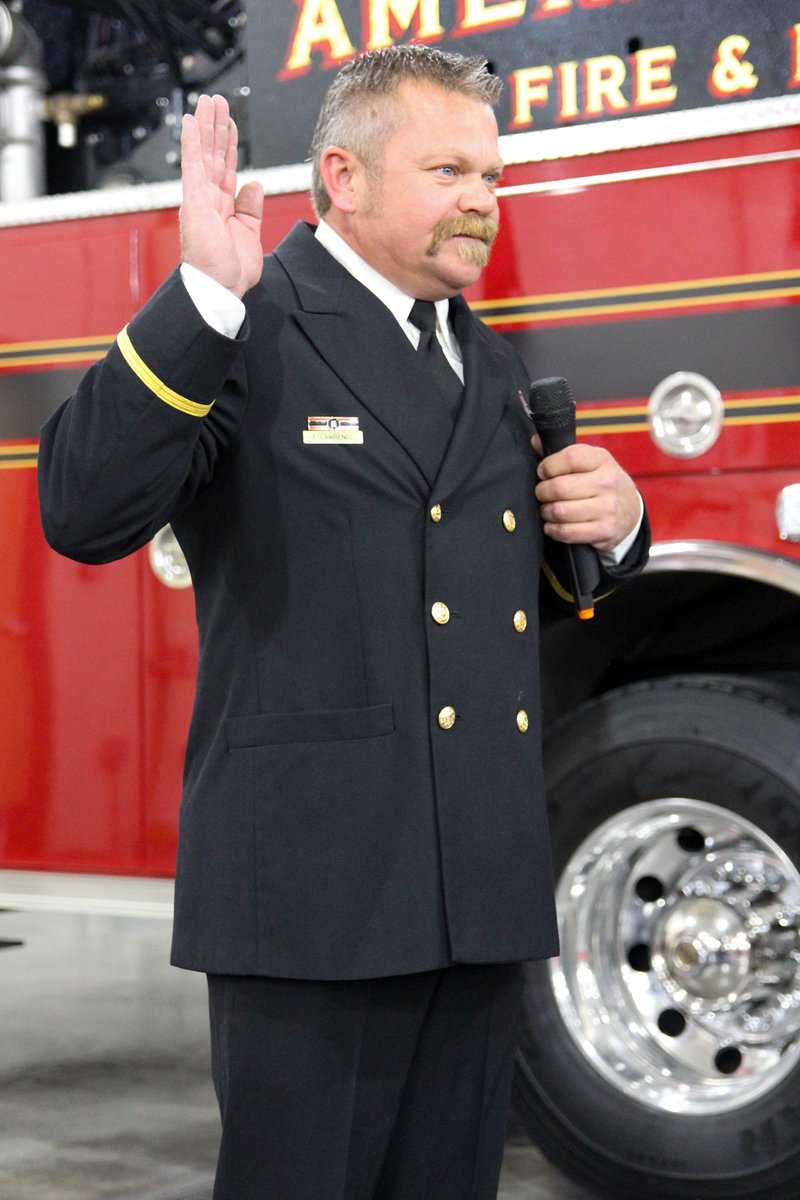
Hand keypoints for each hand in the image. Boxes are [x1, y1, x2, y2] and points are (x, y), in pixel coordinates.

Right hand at [180, 94, 264, 298]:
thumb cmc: (231, 271)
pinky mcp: (193, 201)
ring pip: (203, 153)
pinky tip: (191, 121)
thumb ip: (251, 208)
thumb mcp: (249, 233)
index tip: (230, 125)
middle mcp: (208, 200)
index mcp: (222, 208)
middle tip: (217, 102)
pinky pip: (192, 165)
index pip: (226, 169)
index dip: (229, 145)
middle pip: (214, 155)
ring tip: (208, 102)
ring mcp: (199, 198)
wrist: (221, 289)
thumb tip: (254, 184)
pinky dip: (192, 142)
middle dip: (217, 127)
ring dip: (206, 126)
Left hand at [532, 435, 640, 552]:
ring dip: (546, 512)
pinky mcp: (604, 531)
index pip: (570, 458)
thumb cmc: (601, 481)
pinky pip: (567, 532)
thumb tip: (535, 441)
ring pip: (560, 511)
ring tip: (547, 509)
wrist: (631, 509)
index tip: (543, 472)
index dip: (548, 466)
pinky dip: (552, 530)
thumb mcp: (589, 461)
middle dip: (542, 492)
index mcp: (601, 460)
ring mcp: (607, 508)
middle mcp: (607, 482)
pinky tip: (552, 525)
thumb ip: (561, 452)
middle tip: (542, 494)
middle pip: (560, 487)